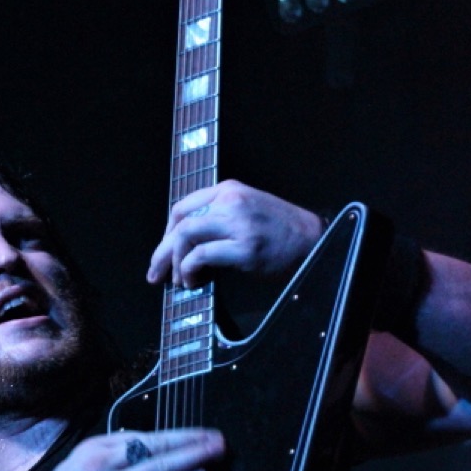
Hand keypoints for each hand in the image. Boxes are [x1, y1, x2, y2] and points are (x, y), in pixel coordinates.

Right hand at [20, 429, 225, 470]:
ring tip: (215, 454)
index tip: (197, 433)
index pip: (143, 436)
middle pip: (156, 447)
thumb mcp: (76, 465)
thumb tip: (143, 447)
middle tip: (217, 438)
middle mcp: (103, 464)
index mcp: (92, 448)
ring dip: (192, 460)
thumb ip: (108, 455)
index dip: (175, 434)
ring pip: (160, 468)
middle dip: (190, 442)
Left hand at [147, 179, 322, 288]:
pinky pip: (201, 256)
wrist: (314, 241)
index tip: (164, 252)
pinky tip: (193, 281)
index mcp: (229, 190)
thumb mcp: (247, 210)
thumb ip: (218, 217)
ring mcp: (238, 224)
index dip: (166, 233)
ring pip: (186, 236)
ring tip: (178, 280)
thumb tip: (183, 245)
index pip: (182, 207)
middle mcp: (231, 201)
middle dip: (162, 251)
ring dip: (174, 262)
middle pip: (180, 221)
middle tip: (155, 273)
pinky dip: (190, 270)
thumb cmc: (280, 231)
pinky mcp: (244, 248)